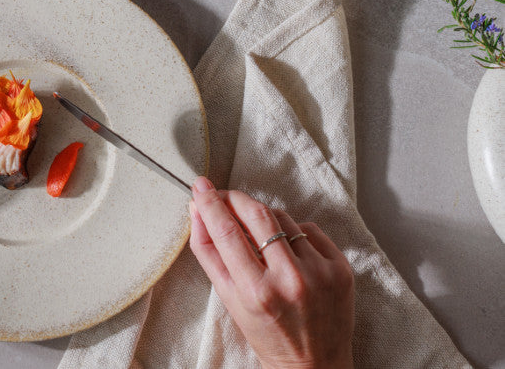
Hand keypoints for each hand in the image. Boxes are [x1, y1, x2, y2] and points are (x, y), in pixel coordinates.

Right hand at [188, 177, 353, 368]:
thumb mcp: (229, 300)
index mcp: (257, 292)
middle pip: (257, 215)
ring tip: (258, 236)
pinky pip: (309, 229)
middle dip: (235, 199)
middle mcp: (291, 280)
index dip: (210, 203)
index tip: (201, 186)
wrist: (315, 365)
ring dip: (264, 218)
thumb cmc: (267, 335)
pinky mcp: (341, 267)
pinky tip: (287, 250)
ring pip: (282, 218)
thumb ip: (209, 253)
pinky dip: (293, 232)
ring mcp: (320, 272)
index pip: (226, 232)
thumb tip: (197, 211)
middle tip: (223, 196)